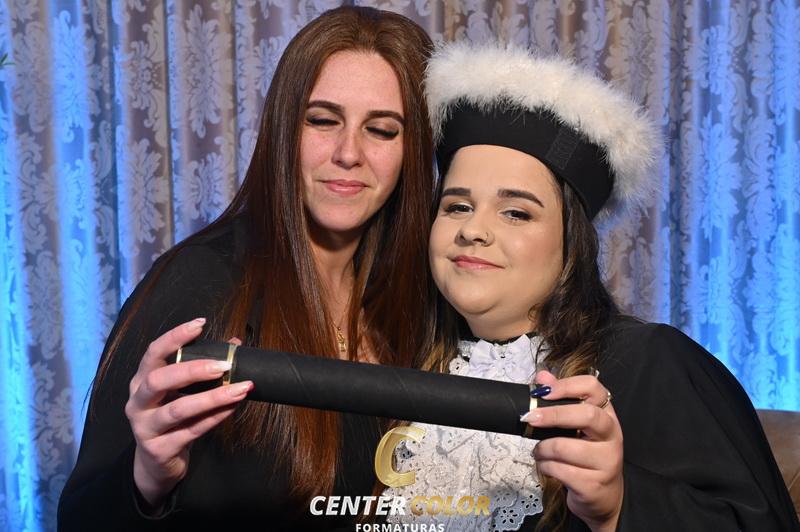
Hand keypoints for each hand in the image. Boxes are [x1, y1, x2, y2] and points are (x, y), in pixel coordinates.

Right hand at [125, 318, 252, 508]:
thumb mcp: (181, 392)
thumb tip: (234, 344)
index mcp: (141, 381)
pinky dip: (215, 417)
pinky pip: (191, 431)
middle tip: (224, 365)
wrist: (156, 464)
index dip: (175, 337)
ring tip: (240, 389)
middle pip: (158, 381)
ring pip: (177, 410)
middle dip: (192, 370)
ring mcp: (145, 428)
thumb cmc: (172, 420)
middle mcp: (137, 402)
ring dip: (212, 398)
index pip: (153, 353)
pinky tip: (233, 407)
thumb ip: (203, 368)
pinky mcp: (159, 450)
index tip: (200, 324)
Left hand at [524, 370, 622, 531]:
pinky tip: (547, 466)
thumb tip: (542, 376)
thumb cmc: (586, 458)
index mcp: (606, 416)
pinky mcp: (594, 485)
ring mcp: (607, 462)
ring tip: (539, 451)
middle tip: (530, 418)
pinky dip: (545, 467)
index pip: (594, 388)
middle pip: (586, 415)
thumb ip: (560, 401)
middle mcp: (611, 436)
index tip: (544, 390)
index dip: (567, 385)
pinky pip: (560, 470)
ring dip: (542, 449)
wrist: (603, 499)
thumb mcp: (576, 428)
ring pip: (565, 447)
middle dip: (553, 415)